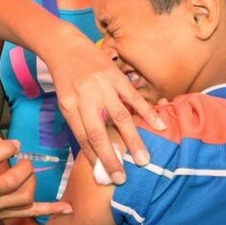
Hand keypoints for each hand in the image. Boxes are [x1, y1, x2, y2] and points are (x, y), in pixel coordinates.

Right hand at [0, 138, 71, 224]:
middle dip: (24, 167)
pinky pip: (32, 212)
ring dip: (32, 181)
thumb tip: (5, 141)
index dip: (5, 148)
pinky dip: (51, 210)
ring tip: (29, 174)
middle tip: (24, 161)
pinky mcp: (8, 215)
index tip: (15, 144)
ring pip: (24, 196)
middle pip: (11, 180)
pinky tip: (67, 208)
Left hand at [46, 28, 163, 183]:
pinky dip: (147, 112)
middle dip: (111, 157)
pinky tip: (159, 126)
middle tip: (123, 178)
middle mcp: (85, 99)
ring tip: (144, 160)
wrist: (65, 46)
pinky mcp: (115, 76)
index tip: (106, 177)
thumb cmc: (67, 80)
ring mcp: (102, 86)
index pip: (83, 138)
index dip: (95, 158)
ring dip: (133, 140)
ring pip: (120, 117)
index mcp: (69, 108)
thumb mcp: (65, 102)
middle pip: (98, 133)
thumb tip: (97, 152)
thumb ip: (80, 123)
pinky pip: (134, 97)